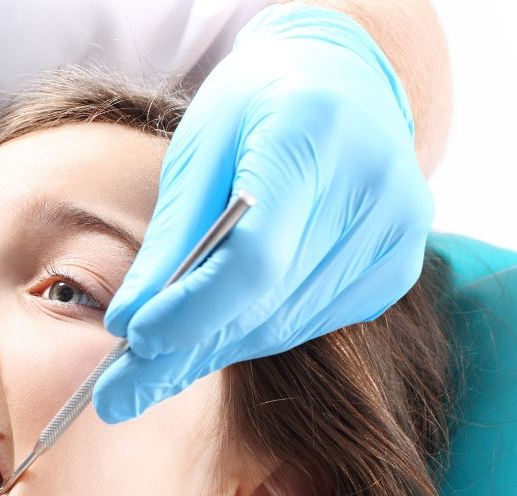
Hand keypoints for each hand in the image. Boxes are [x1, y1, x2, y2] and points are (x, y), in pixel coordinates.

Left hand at [95, 5, 431, 421]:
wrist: (339, 82)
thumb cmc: (252, 109)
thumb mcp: (195, 153)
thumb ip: (168, 242)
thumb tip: (127, 328)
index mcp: (316, 133)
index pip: (254, 257)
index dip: (191, 310)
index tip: (133, 341)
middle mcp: (375, 184)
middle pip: (269, 300)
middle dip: (187, 347)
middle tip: (118, 392)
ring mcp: (398, 232)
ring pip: (287, 324)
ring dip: (216, 346)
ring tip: (155, 361)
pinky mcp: (397, 267)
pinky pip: (310, 323)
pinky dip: (255, 332)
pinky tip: (217, 325)